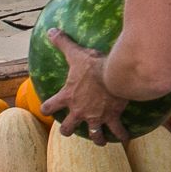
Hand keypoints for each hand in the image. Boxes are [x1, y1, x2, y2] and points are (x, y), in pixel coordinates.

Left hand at [43, 28, 129, 144]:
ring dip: (95, 139)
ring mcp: (96, 117)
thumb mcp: (76, 54)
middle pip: (68, 128)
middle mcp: (79, 111)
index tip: (46, 110)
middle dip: (67, 130)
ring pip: (93, 135)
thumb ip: (63, 43)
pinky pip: (117, 131)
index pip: (50, 106)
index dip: (46, 108)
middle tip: (68, 130)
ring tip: (98, 140)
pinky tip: (125, 138)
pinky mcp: (112, 117)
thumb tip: (50, 31)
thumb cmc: (94, 65)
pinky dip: (122, 135)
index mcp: (68, 97)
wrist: (115, 76)